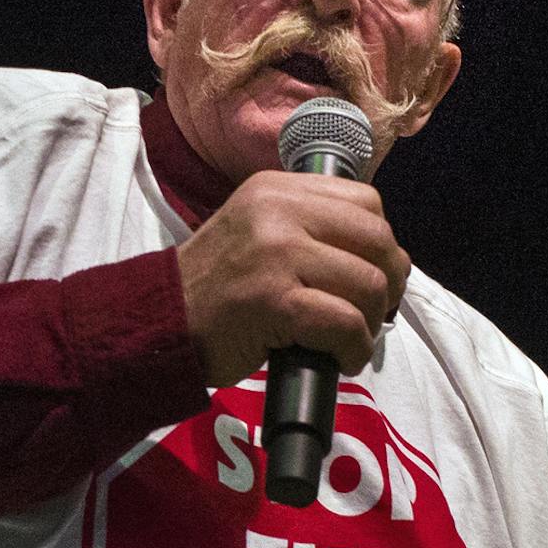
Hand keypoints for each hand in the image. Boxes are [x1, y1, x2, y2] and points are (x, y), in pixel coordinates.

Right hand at [176, 170, 408, 387]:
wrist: (160, 326)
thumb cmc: (216, 291)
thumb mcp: (257, 231)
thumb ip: (307, 226)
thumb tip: (379, 253)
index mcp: (276, 188)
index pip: (367, 202)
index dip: (380, 244)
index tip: (368, 274)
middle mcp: (278, 210)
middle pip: (378, 241)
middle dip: (387, 285)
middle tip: (369, 313)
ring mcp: (276, 253)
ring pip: (369, 284)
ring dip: (369, 323)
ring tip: (347, 340)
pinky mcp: (275, 300)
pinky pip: (346, 323)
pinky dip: (354, 349)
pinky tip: (339, 359)